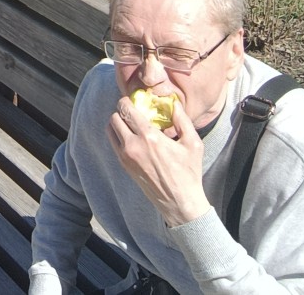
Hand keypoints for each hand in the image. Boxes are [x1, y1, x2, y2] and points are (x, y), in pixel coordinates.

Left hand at [107, 96, 210, 227]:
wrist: (180, 203)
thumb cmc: (189, 172)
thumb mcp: (193, 143)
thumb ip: (183, 120)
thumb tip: (174, 103)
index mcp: (150, 137)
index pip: (127, 110)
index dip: (127, 101)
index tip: (133, 100)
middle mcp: (133, 145)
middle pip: (115, 117)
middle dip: (122, 110)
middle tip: (132, 111)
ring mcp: (126, 157)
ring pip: (110, 129)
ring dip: (117, 122)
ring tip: (130, 122)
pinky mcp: (124, 165)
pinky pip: (113, 143)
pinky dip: (117, 135)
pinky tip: (130, 136)